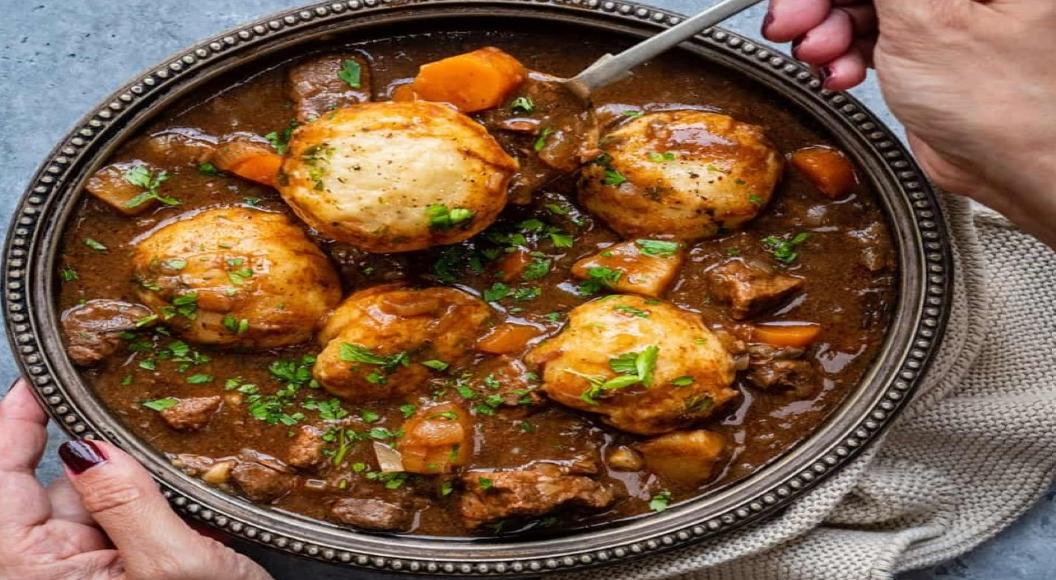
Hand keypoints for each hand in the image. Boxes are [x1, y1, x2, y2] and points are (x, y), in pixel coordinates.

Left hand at [0, 379, 272, 579]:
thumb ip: (129, 501)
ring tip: (160, 438)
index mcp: (31, 573)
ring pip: (83, 496)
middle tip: (120, 391)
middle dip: (80, 439)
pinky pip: (112, 516)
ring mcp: (78, 571)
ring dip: (118, 466)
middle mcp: (42, 571)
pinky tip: (168, 474)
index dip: (11, 422)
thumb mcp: (176, 569)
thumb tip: (89, 445)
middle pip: (39, 484)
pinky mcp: (113, 570)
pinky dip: (137, 490)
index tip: (40, 373)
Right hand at [763, 0, 1055, 248]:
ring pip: (863, 4)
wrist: (1018, 170)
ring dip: (828, 30)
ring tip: (822, 58)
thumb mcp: (928, 17)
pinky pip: (870, 34)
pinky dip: (845, 53)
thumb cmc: (1005, 103)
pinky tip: (841, 72)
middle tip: (791, 22)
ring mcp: (946, 11)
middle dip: (823, 1)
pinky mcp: (926, 46)